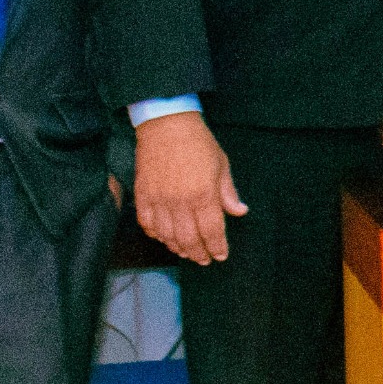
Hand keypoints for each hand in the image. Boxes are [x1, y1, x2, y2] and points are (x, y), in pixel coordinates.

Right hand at [134, 113, 248, 264]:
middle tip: (204, 259)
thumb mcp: (221, 165)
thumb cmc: (198, 142)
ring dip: (177, 248)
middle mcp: (180, 202)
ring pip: (166, 236)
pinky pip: (146, 224)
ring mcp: (158, 200)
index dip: (217, 247)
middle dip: (198, 254)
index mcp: (203, 195)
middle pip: (189, 240)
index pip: (212, 232)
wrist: (167, 124)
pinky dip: (155, 235)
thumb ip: (229, 192)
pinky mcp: (143, 195)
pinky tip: (163, 237)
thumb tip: (240, 211)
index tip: (221, 255)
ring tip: (186, 251)